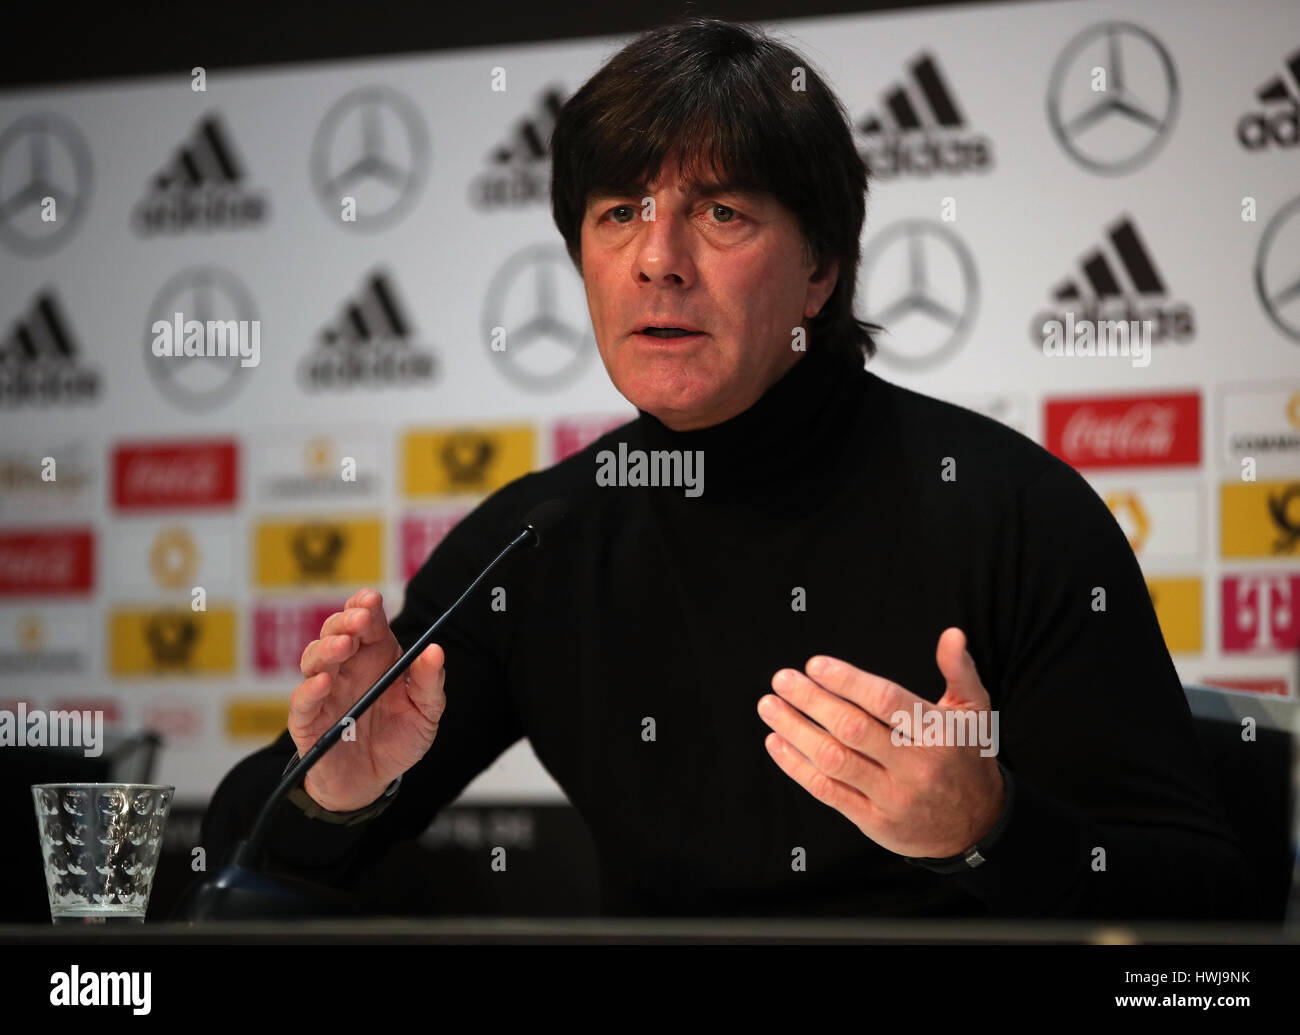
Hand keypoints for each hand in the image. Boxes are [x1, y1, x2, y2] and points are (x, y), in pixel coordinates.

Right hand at [289, 588, 445, 811]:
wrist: (373, 783)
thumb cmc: (398, 740)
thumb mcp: (426, 712)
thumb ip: (430, 682)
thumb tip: (435, 650)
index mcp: (376, 658)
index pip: (367, 622)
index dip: (365, 607)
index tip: (372, 599)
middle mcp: (348, 668)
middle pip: (336, 632)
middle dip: (345, 621)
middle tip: (359, 620)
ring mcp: (325, 692)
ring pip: (314, 659)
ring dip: (327, 648)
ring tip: (344, 645)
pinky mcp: (308, 721)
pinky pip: (302, 700)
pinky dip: (310, 689)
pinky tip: (323, 682)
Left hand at [756, 627, 1003, 858]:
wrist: (977, 827)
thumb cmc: (966, 757)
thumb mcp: (974, 713)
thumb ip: (960, 671)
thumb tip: (951, 634)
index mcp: (939, 733)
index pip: (886, 701)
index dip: (847, 681)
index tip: (814, 664)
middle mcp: (917, 766)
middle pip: (853, 729)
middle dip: (811, 701)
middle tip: (782, 679)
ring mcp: (894, 797)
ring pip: (834, 760)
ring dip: (795, 731)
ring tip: (769, 706)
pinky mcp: (875, 822)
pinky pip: (827, 791)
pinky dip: (796, 766)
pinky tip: (777, 742)